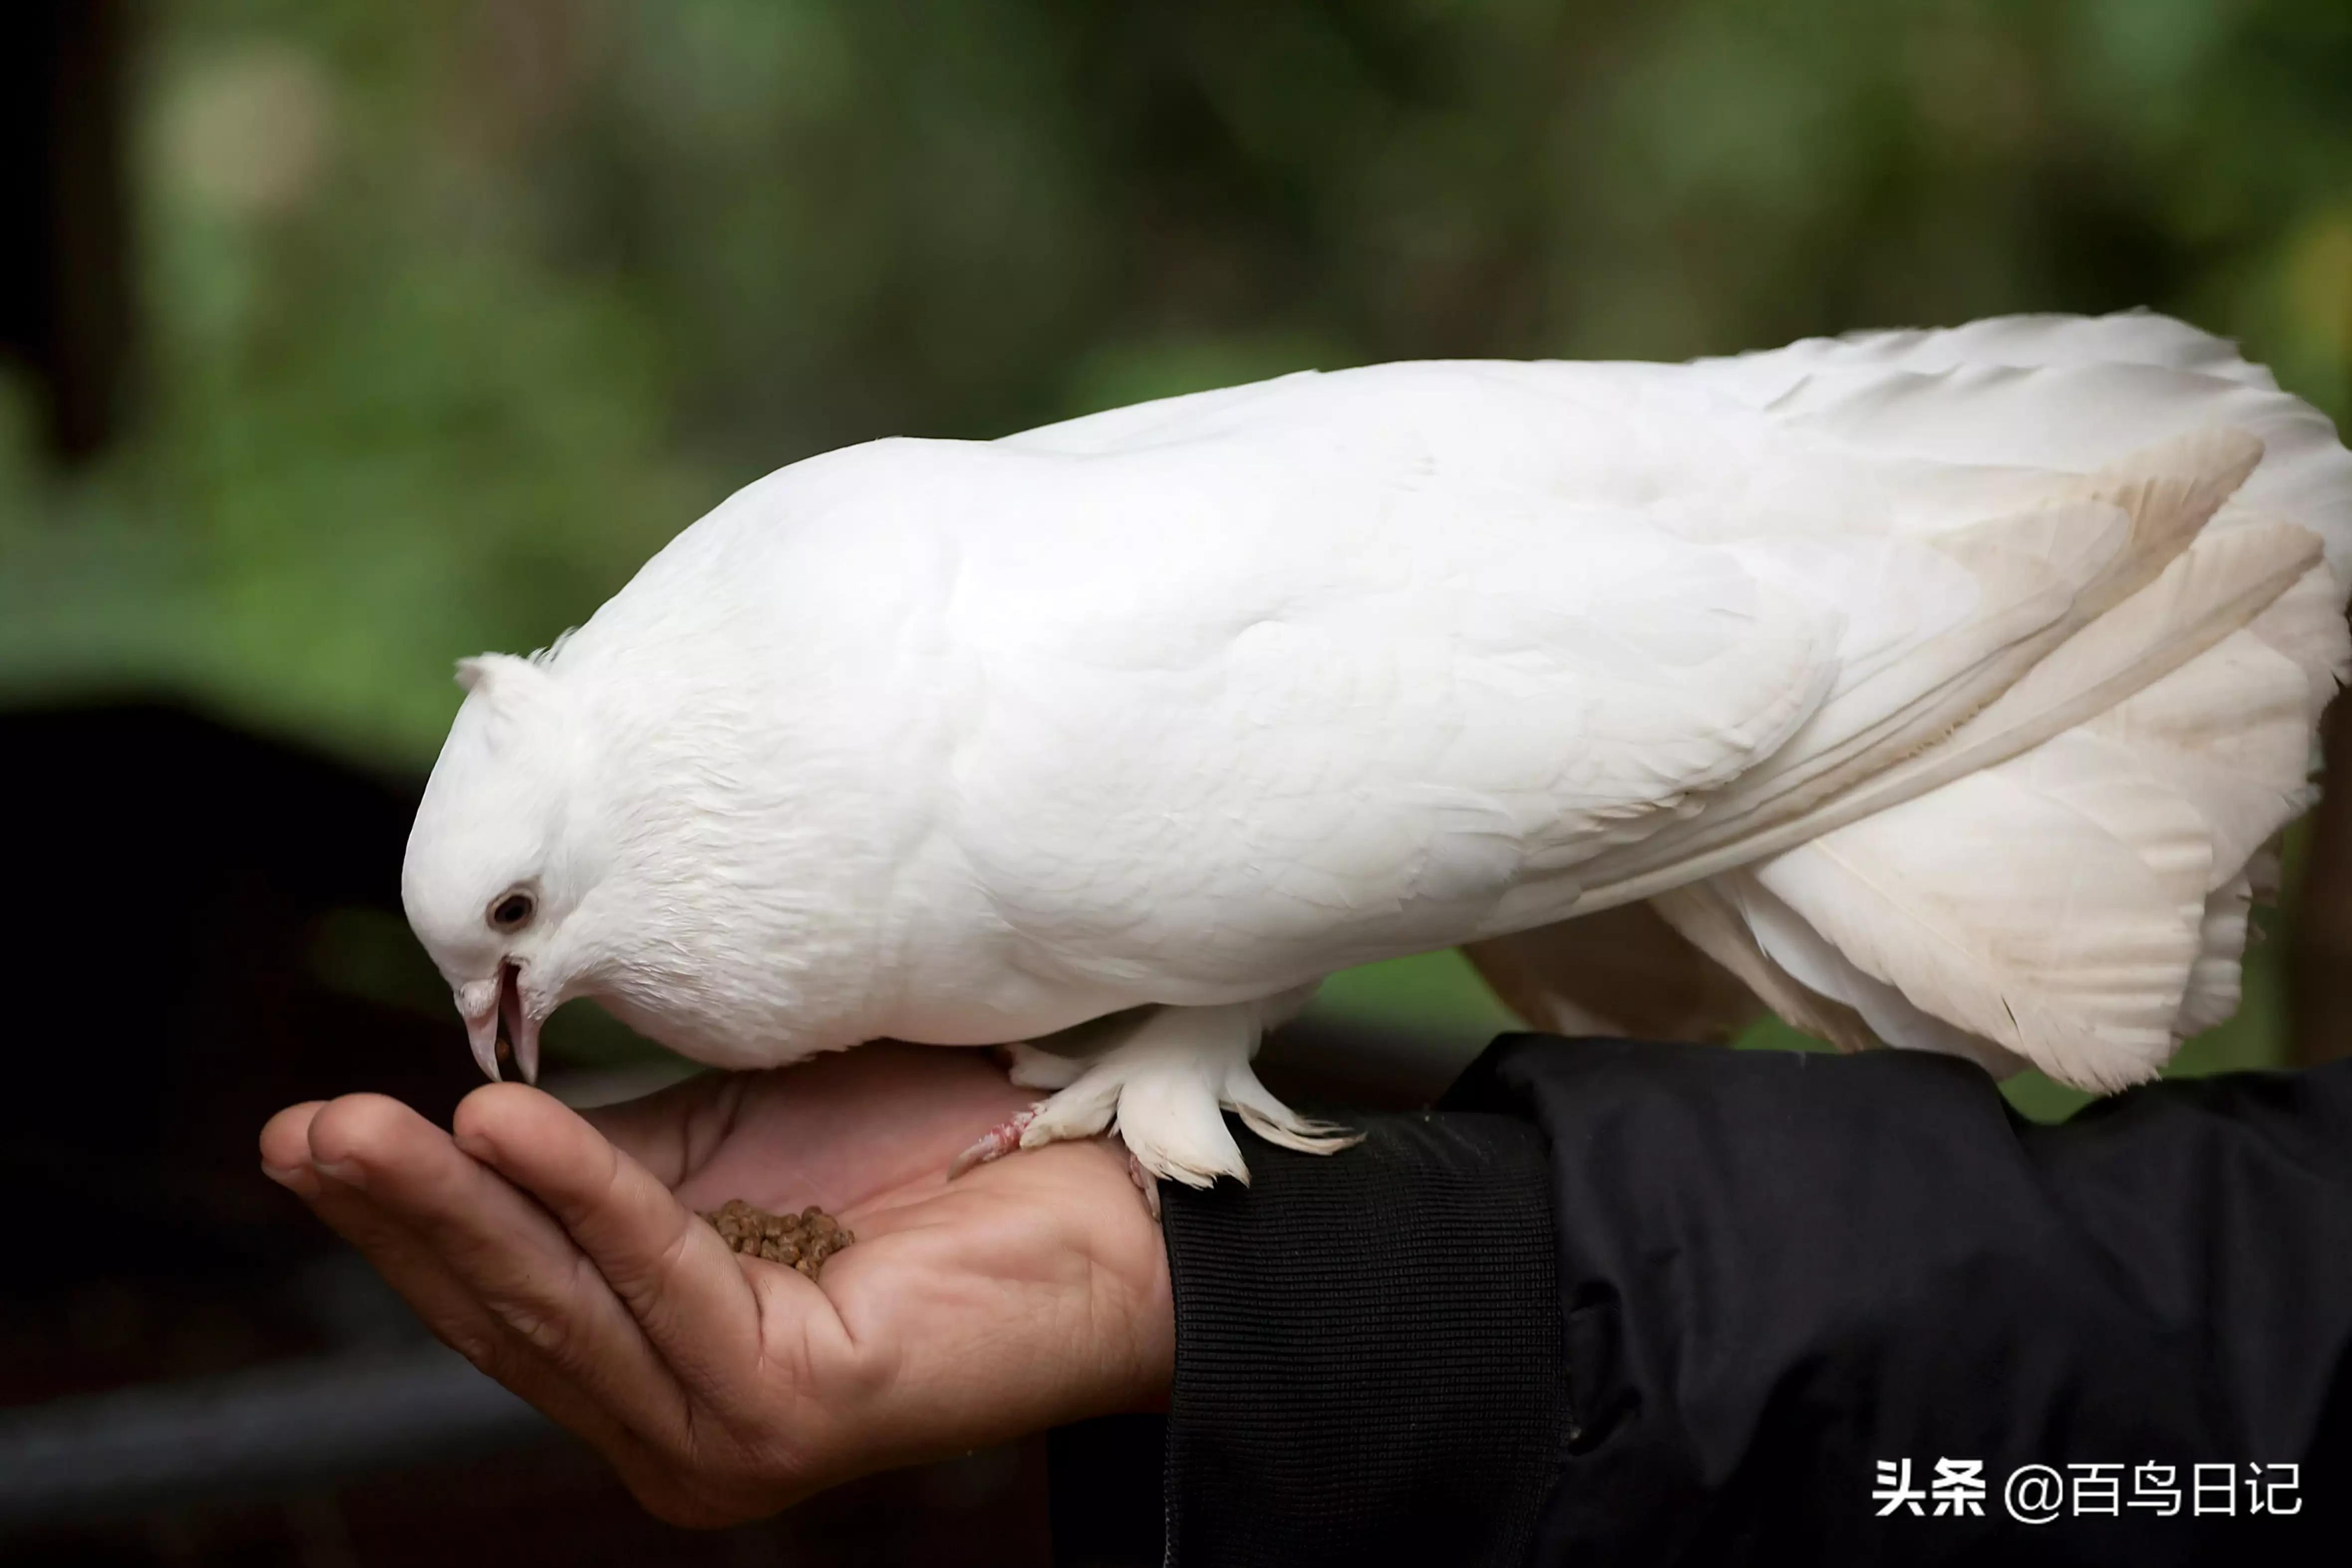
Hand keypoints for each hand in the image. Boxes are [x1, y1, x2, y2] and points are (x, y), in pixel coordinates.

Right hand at [258, 1043, 1172, 1525]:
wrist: (1110, 1191)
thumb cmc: (941, 1144)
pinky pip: (665, 1287)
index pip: (503, 1286)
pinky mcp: (788, 1416)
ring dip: (452, 1210)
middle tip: (300, 1130)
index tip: (306, 1130)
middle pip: (508, 1304)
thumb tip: (486, 1098)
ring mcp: (726, 1434)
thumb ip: (620, 1149)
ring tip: (359, 1129)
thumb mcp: (735, 1141)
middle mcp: (675, 1417)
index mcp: (655, 1353)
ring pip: (561, 1305)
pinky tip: (503, 1133)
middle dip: (397, 1213)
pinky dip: (586, 1202)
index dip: (403, 1213)